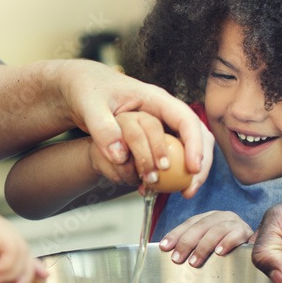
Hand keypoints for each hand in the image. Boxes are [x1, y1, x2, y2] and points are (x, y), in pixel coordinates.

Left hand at [60, 61, 213, 196]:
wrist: (81, 89)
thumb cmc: (88, 91)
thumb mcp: (90, 107)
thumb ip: (103, 129)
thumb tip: (120, 156)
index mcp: (155, 98)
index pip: (186, 119)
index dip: (194, 144)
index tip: (193, 168)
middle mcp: (164, 111)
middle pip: (196, 135)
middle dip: (200, 163)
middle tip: (189, 190)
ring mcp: (161, 124)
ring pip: (188, 148)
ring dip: (190, 172)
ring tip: (183, 193)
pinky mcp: (154, 137)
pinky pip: (170, 156)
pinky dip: (169, 174)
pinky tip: (156, 189)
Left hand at [159, 211, 252, 266]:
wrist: (260, 247)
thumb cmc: (227, 250)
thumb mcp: (208, 244)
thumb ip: (192, 245)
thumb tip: (168, 253)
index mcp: (209, 218)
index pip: (189, 224)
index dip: (175, 235)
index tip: (164, 247)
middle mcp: (221, 217)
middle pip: (200, 226)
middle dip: (186, 242)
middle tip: (177, 258)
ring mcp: (234, 223)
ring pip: (215, 230)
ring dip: (203, 247)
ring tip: (194, 262)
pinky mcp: (247, 232)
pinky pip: (236, 235)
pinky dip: (226, 243)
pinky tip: (219, 252)